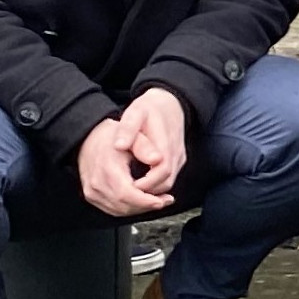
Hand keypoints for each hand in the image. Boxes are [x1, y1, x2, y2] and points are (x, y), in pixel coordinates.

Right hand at [76, 118, 170, 217]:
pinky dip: (129, 208)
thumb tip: (157, 159)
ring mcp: (92, 192)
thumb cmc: (110, 137)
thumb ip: (145, 147)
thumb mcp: (132, 135)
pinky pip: (112, 209)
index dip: (146, 201)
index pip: (126, 194)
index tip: (162, 201)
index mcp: (107, 169)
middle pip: (124, 205)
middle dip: (147, 206)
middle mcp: (97, 183)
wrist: (87, 140)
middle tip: (165, 201)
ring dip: (140, 209)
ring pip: (119, 210)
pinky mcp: (92, 196)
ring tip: (158, 201)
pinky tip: (142, 202)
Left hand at [117, 89, 187, 203]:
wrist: (170, 102)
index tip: (126, 187)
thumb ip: (128, 129)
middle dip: (146, 193)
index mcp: (166, 143)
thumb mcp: (136, 112)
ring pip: (167, 184)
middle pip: (166, 183)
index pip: (162, 171)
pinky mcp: (178, 160)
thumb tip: (119, 145)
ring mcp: (179, 158)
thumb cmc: (150, 108)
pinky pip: (167, 180)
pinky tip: (137, 187)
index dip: (146, 184)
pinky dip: (153, 187)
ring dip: (150, 192)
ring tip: (128, 193)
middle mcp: (176, 154)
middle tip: (124, 196)